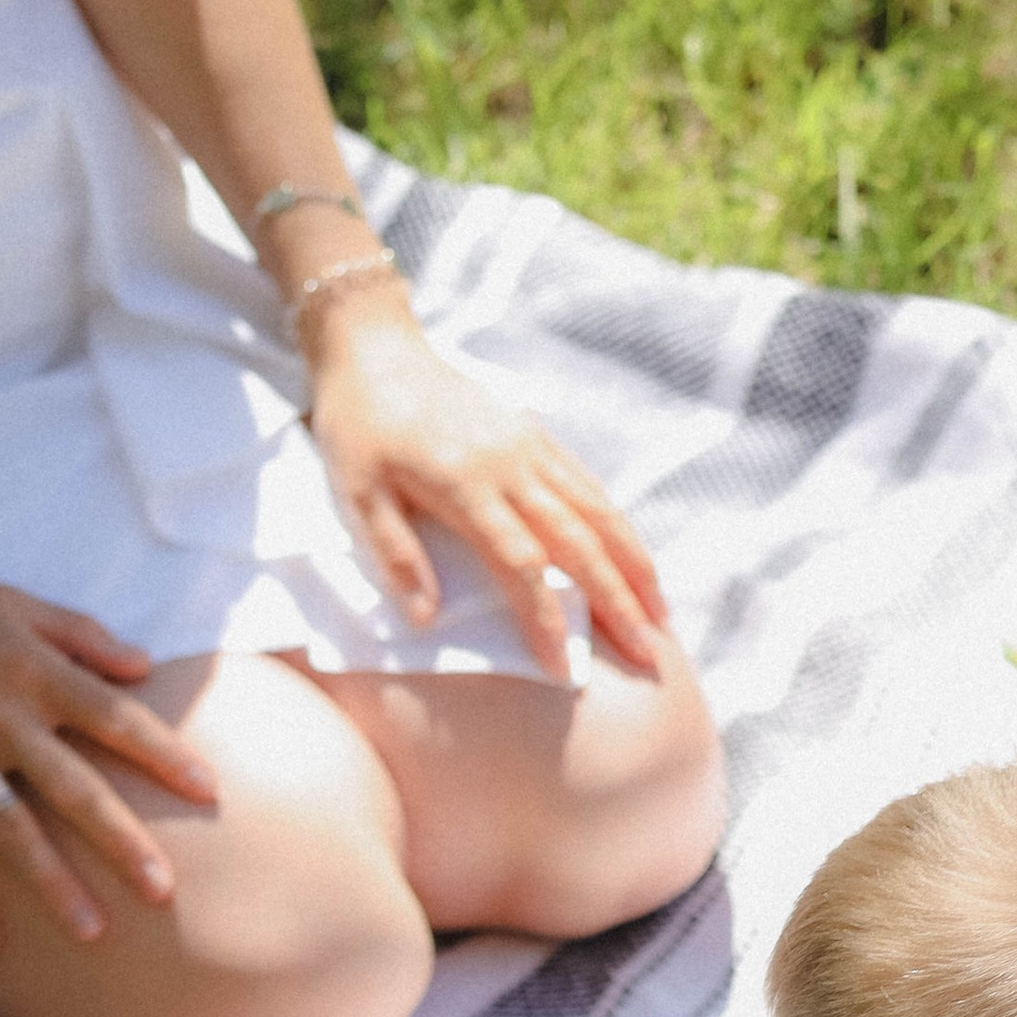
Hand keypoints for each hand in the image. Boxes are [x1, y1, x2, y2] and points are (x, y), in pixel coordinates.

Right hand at [0, 532, 219, 952]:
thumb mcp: (16, 600)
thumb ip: (83, 635)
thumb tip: (144, 669)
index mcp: (34, 669)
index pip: (114, 717)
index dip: (163, 754)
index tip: (208, 791)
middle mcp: (0, 715)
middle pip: (73, 787)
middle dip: (120, 840)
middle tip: (163, 890)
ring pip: (13, 829)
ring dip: (52, 885)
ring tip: (92, 933)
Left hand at [304, 286, 667, 680]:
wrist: (375, 348)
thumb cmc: (357, 427)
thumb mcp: (355, 493)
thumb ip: (395, 554)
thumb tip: (427, 618)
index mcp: (465, 485)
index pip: (520, 563)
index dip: (545, 616)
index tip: (562, 667)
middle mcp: (510, 465)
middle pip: (578, 541)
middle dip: (617, 600)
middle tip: (648, 653)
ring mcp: (528, 446)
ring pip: (597, 510)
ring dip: (634, 564)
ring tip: (660, 613)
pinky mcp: (534, 434)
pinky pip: (587, 484)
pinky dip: (618, 526)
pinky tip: (635, 559)